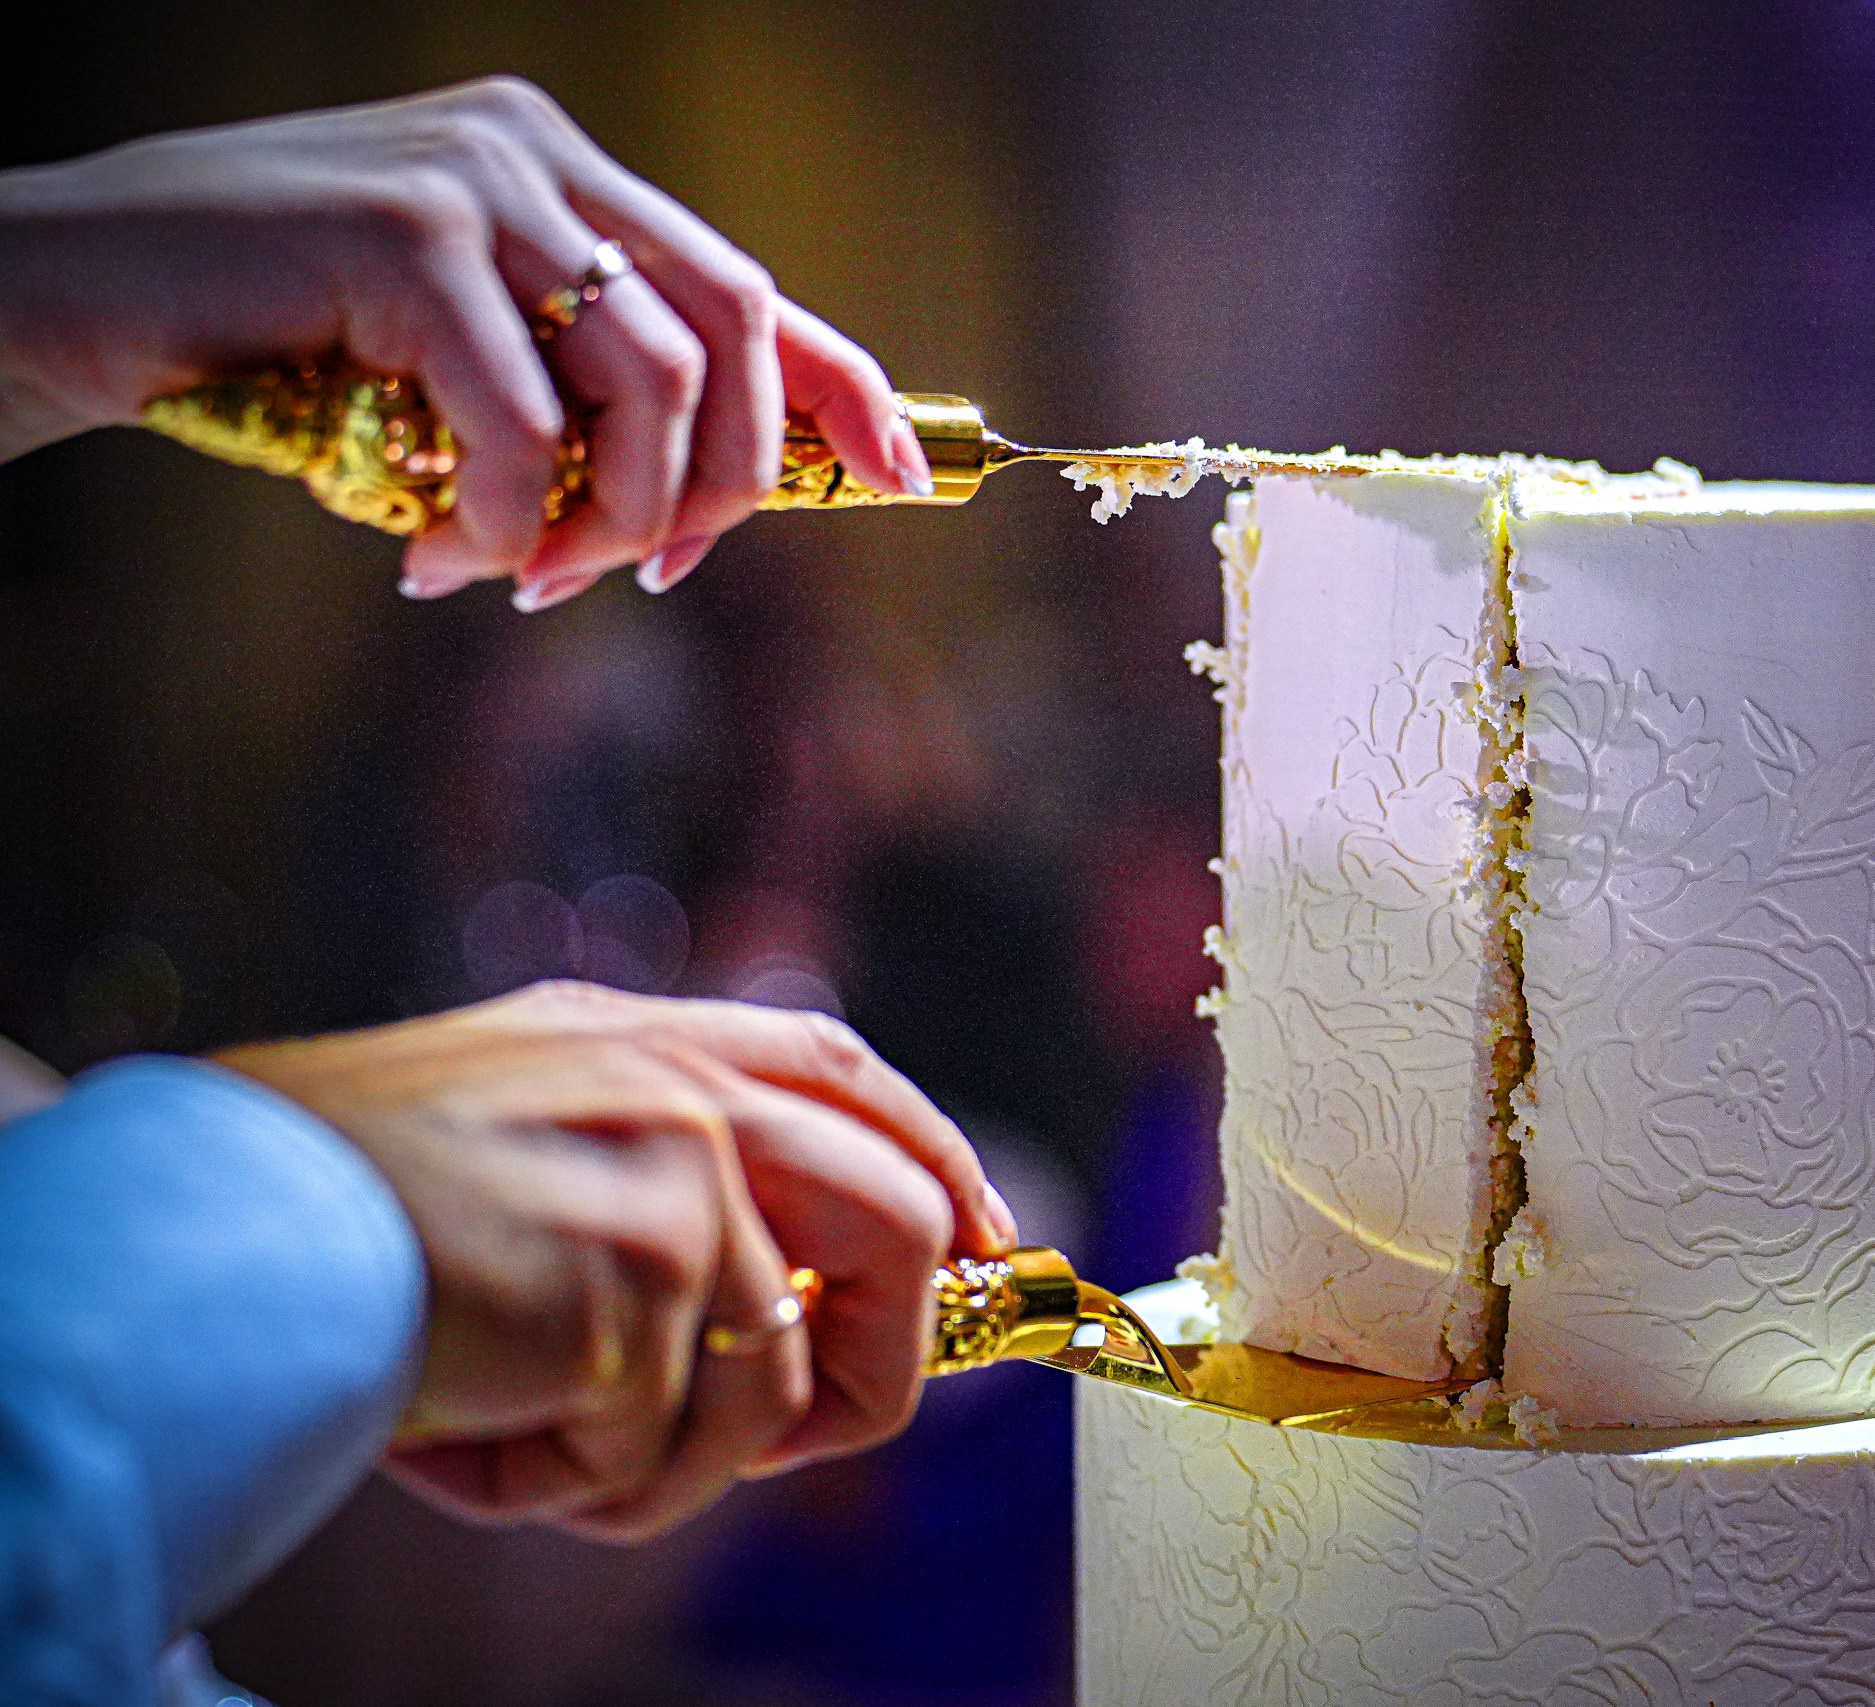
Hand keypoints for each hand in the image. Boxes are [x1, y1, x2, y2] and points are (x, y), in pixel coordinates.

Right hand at [0, 76, 931, 605]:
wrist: (64, 292)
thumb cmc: (258, 345)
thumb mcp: (446, 364)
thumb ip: (561, 398)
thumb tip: (687, 511)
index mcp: (560, 170)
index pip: (745, 284)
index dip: (841, 385)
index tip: (901, 481)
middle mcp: (535, 152)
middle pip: (727, 335)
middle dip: (727, 484)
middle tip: (658, 571)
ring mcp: (474, 179)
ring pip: (647, 386)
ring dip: (610, 520)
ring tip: (529, 578)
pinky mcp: (405, 234)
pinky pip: (525, 424)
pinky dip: (502, 521)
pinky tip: (441, 560)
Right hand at [216, 982, 1015, 1539]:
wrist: (214, 1231)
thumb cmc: (333, 1208)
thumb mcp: (509, 1131)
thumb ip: (648, 1166)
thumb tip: (782, 1300)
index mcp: (640, 1036)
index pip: (843, 1070)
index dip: (935, 1158)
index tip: (975, 1247)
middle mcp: (675, 1083)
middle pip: (898, 1212)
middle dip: (882, 1357)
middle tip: (811, 1433)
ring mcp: (669, 1172)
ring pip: (771, 1379)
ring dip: (665, 1461)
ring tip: (536, 1447)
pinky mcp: (640, 1276)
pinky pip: (666, 1449)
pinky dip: (574, 1485)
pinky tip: (470, 1438)